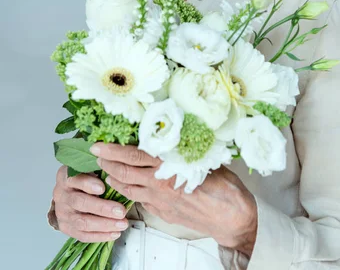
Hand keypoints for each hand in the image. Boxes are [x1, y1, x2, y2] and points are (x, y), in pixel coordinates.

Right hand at [51, 165, 129, 242]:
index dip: (88, 184)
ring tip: (122, 224)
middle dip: (103, 208)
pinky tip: (114, 233)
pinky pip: (83, 235)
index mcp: (65, 176)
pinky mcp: (66, 227)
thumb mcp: (88, 168)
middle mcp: (61, 194)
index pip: (75, 179)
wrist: (67, 193)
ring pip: (82, 221)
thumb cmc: (83, 177)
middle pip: (80, 203)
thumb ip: (99, 170)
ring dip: (104, 224)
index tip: (103, 188)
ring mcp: (62, 213)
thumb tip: (118, 175)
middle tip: (121, 211)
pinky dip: (100, 236)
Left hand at [91, 142, 257, 254]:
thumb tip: (171, 134)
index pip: (134, 155)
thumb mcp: (202, 157)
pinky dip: (128, 191)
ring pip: (127, 188)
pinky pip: (139, 199)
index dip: (113, 150)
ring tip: (106, 169)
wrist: (231, 217)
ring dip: (113, 178)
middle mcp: (160, 184)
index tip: (99, 144)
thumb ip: (182, 148)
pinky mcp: (162, 212)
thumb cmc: (223, 185)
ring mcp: (159, 201)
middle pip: (125, 172)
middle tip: (96, 154)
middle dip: (107, 163)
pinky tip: (127, 185)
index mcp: (169, 166)